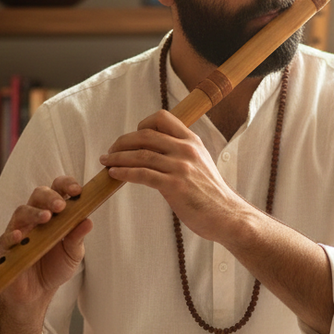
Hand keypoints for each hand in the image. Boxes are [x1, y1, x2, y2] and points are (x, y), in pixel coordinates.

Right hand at [0, 176, 92, 305]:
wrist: (38, 292)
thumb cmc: (57, 266)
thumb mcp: (73, 253)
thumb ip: (78, 237)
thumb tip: (88, 221)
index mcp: (55, 213)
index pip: (58, 190)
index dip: (66, 185)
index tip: (77, 190)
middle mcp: (36, 217)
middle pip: (39, 195)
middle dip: (50, 197)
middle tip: (61, 206)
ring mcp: (20, 230)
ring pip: (22, 211)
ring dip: (34, 213)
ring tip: (46, 218)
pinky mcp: (7, 247)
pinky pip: (6, 237)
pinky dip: (13, 235)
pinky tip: (20, 236)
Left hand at [99, 110, 241, 240]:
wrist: (227, 215)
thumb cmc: (211, 194)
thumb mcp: (201, 163)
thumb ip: (182, 153)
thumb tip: (157, 150)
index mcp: (192, 141)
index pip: (162, 118)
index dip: (142, 124)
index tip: (132, 138)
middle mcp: (186, 150)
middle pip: (145, 135)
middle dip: (122, 142)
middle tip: (111, 151)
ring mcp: (181, 167)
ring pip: (140, 154)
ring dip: (118, 157)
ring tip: (106, 162)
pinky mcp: (174, 186)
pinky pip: (142, 174)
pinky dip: (124, 173)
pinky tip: (114, 174)